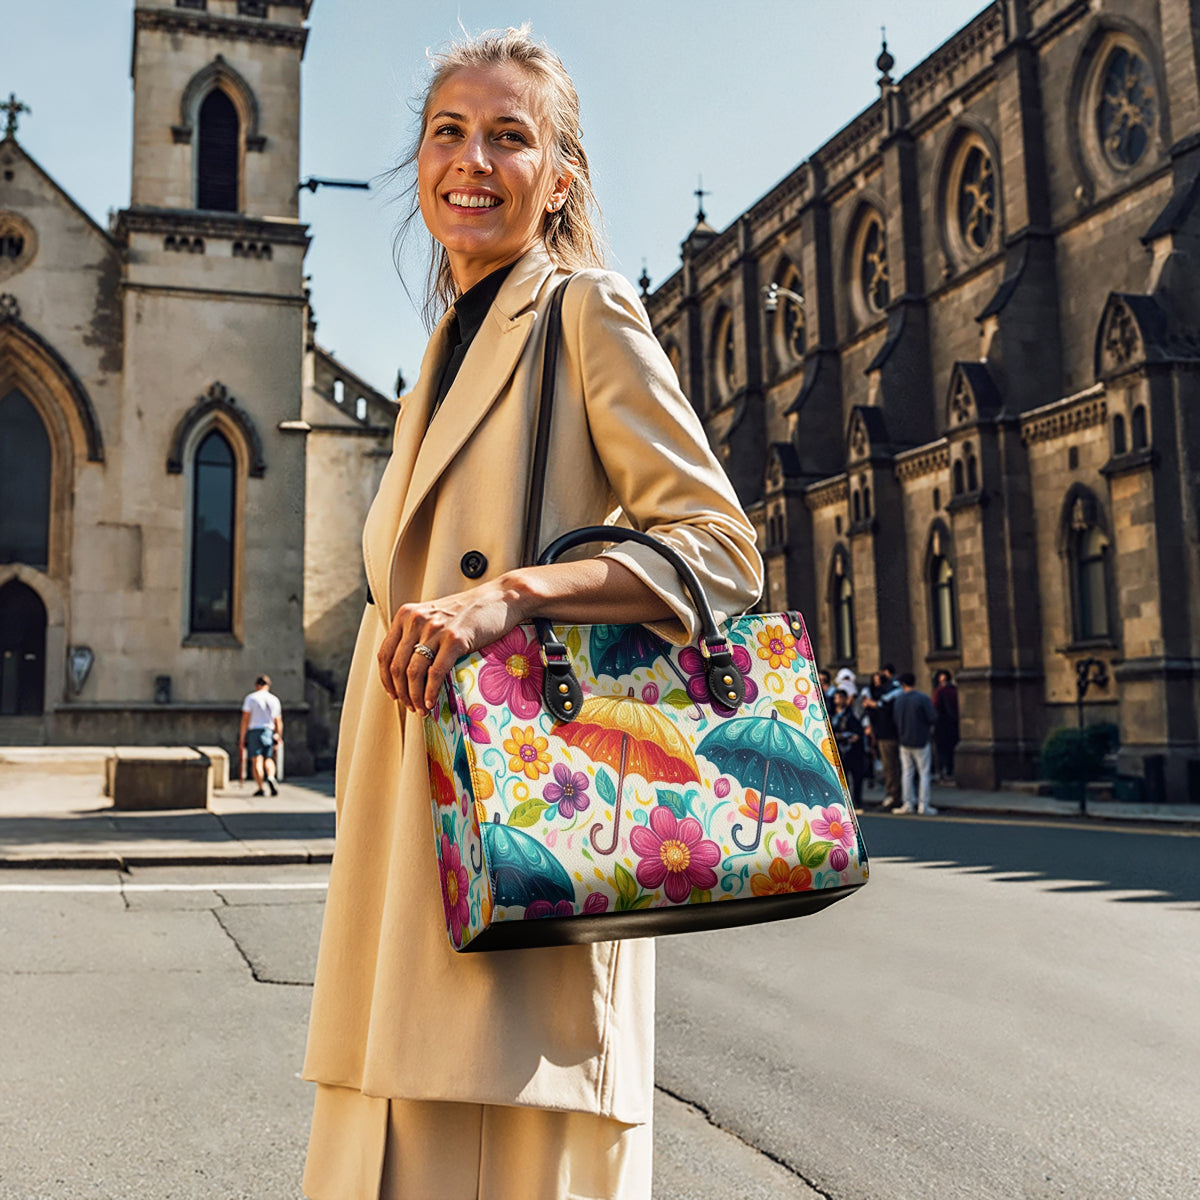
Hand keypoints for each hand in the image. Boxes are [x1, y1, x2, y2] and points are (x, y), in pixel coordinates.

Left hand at [377, 576, 525, 714]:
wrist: (501, 598)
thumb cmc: (471, 611)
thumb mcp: (435, 616)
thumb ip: (419, 634)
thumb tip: (407, 669)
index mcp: (407, 615)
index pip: (384, 653)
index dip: (386, 679)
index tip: (393, 693)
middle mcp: (417, 620)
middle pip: (397, 666)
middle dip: (401, 692)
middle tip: (409, 706)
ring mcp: (436, 629)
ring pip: (413, 672)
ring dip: (414, 696)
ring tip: (420, 708)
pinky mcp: (455, 639)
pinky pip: (435, 673)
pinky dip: (430, 692)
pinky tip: (430, 702)